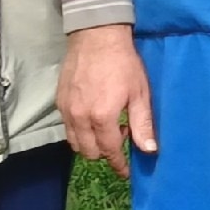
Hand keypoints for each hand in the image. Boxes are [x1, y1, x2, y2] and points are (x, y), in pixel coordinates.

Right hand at [59, 26, 155, 175]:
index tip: (125, 171)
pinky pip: (67, 128)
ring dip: (90, 145)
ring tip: (108, 129)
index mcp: (102, 117)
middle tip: (121, 138)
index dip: (118, 164)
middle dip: (104, 153)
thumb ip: (143, 124)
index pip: (109, 151)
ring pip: (75, 143)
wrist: (96, 37)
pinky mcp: (59, 102)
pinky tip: (94, 118)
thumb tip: (149, 150)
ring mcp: (66, 111)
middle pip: (89, 152)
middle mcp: (80, 118)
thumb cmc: (123, 64)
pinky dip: (80, 132)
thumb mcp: (140, 93)